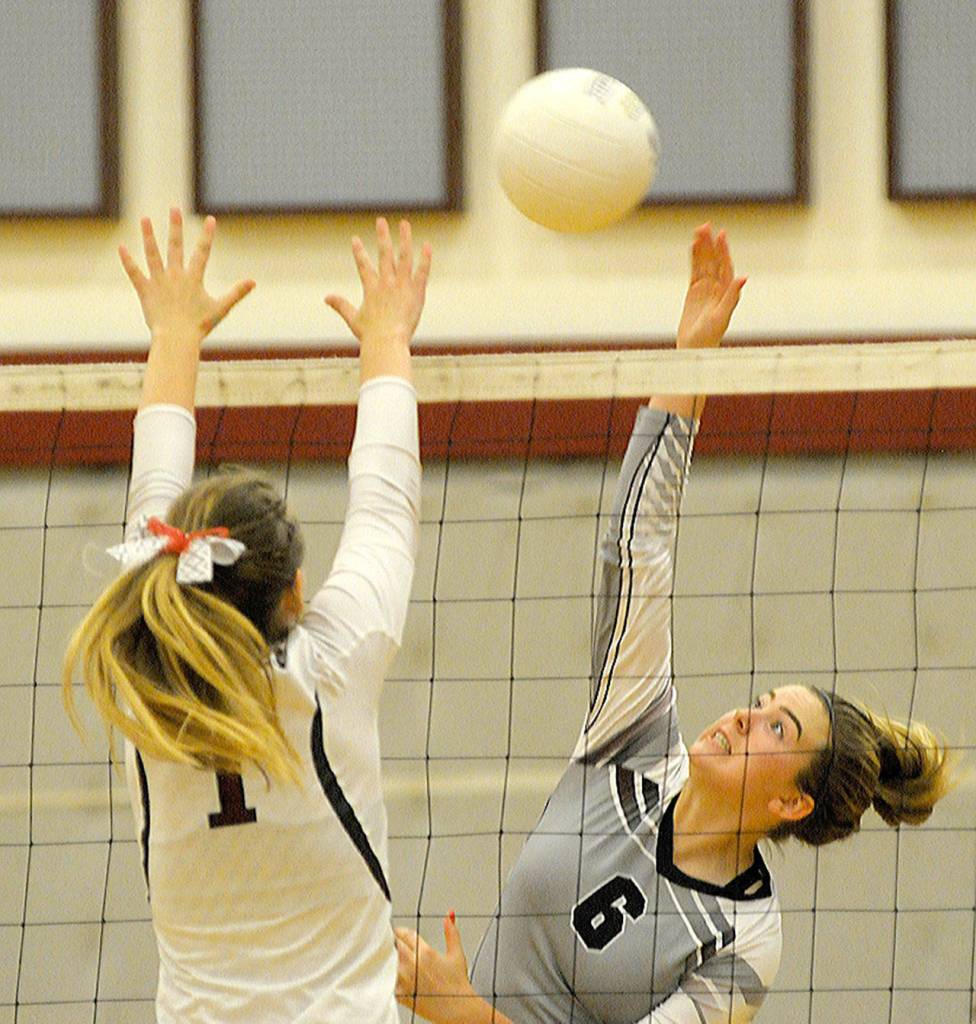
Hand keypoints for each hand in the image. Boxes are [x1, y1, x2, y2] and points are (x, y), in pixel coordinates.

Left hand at [120, 208, 254, 346]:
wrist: (177, 339)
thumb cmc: (199, 326)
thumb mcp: (221, 309)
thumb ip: (236, 293)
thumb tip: (253, 282)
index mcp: (194, 279)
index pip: (202, 252)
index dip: (207, 235)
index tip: (210, 220)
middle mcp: (175, 276)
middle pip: (175, 247)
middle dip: (175, 227)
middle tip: (174, 209)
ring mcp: (159, 282)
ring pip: (153, 254)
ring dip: (148, 236)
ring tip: (145, 219)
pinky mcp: (145, 291)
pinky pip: (134, 273)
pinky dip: (128, 261)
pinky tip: (122, 248)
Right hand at [326, 217, 431, 374]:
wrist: (387, 342)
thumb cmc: (371, 335)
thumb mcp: (353, 319)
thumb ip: (340, 305)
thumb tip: (326, 298)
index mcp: (371, 288)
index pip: (363, 265)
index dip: (358, 252)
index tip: (355, 239)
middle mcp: (386, 283)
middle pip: (384, 254)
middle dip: (382, 236)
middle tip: (380, 221)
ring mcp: (402, 286)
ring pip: (404, 257)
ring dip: (404, 239)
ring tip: (404, 224)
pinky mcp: (416, 292)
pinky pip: (422, 272)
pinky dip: (425, 259)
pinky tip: (426, 245)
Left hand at [395, 914, 480, 1023]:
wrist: (456, 1009)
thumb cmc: (457, 984)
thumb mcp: (456, 953)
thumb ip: (451, 931)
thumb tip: (449, 916)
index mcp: (425, 952)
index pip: (404, 934)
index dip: (401, 931)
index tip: (400, 932)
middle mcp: (412, 965)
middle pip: (394, 945)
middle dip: (395, 943)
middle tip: (397, 944)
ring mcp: (404, 980)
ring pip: (389, 961)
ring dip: (392, 959)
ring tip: (396, 960)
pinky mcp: (400, 994)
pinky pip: (389, 979)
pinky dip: (391, 976)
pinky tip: (398, 977)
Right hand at [675, 223, 744, 349]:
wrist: (694, 350)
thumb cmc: (710, 337)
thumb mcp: (722, 316)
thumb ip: (732, 297)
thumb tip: (743, 278)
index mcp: (726, 291)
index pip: (725, 266)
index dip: (723, 250)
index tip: (721, 234)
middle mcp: (717, 288)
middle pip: (713, 261)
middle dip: (710, 244)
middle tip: (705, 226)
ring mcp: (705, 290)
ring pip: (704, 264)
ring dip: (702, 248)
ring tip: (698, 231)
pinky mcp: (694, 293)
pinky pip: (694, 272)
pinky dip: (694, 260)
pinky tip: (693, 248)